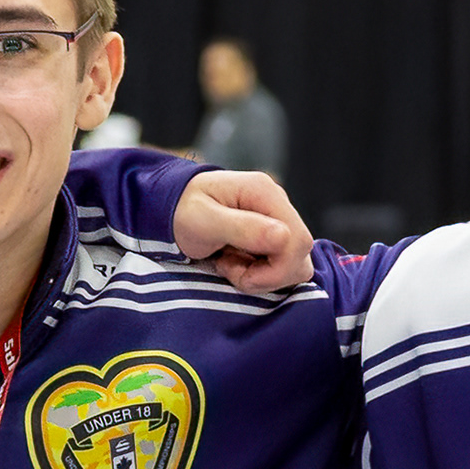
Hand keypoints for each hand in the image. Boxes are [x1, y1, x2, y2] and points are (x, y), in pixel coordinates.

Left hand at [175, 169, 308, 293]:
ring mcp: (277, 219)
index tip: (241, 273)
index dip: (276, 269)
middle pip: (300, 254)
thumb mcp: (203, 221)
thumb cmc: (180, 211)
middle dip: (268, 274)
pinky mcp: (272, 234)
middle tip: (231, 268)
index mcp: (265, 193)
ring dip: (265, 275)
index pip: (298, 240)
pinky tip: (236, 262)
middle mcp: (277, 203)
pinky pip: (282, 263)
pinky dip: (262, 272)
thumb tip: (284, 237)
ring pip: (295, 262)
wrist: (169, 207)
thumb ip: (243, 228)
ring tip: (232, 264)